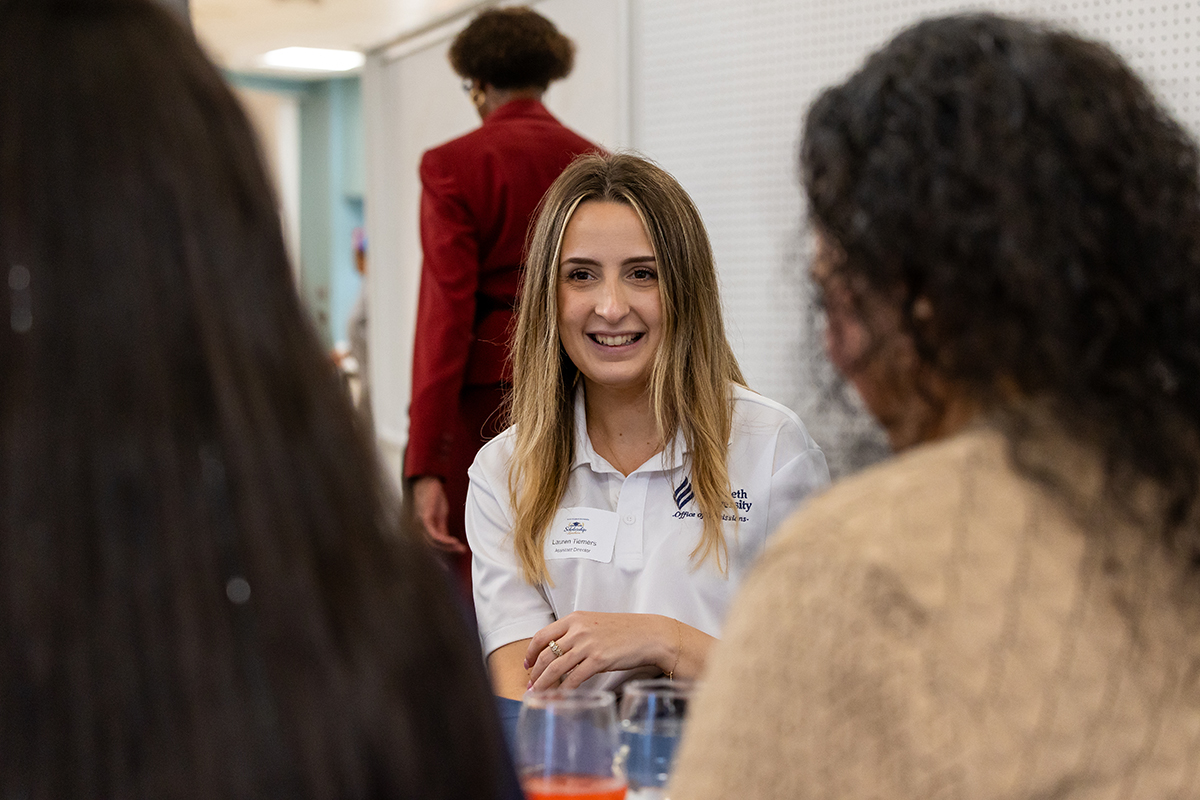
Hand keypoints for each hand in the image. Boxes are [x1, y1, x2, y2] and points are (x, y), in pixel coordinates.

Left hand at [411, 476, 467, 553]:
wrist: (428, 482)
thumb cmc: (433, 498)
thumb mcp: (441, 515)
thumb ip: (442, 528)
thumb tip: (448, 541)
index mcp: (425, 529)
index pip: (433, 546)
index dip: (443, 554)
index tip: (452, 559)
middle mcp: (420, 529)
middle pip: (431, 547)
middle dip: (444, 555)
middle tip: (457, 556)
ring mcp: (421, 524)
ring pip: (432, 543)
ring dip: (447, 547)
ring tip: (458, 548)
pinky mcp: (424, 518)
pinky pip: (433, 534)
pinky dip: (444, 540)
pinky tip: (453, 541)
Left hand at [524, 612, 675, 690]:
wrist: (649, 634)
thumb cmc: (625, 631)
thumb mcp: (595, 624)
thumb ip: (576, 633)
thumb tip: (560, 652)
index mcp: (575, 619)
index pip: (542, 635)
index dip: (531, 652)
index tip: (527, 663)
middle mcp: (578, 630)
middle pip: (546, 654)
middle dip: (535, 673)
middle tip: (531, 685)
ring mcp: (587, 645)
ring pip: (556, 668)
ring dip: (544, 684)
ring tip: (539, 694)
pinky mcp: (598, 660)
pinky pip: (574, 678)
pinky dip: (564, 690)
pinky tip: (560, 697)